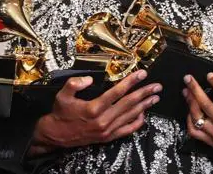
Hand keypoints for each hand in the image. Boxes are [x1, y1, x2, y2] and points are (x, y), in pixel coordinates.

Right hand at [29, 70, 160, 154]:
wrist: (56, 135)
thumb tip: (90, 78)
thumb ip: (74, 83)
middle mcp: (103, 120)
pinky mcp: (108, 137)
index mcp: (94, 108)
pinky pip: (127, 130)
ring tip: (155, 97)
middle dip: (144, 93)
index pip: (117, 92)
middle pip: (129, 103)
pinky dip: (137, 122)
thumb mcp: (62, 95)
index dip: (131, 82)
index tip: (142, 74)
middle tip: (157, 86)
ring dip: (145, 106)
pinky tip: (144, 114)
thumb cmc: (61, 113)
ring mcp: (107, 130)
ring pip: (130, 116)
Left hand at [183, 73, 212, 160]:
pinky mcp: (212, 142)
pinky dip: (189, 121)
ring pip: (198, 118)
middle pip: (207, 105)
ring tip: (186, 91)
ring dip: (190, 103)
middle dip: (195, 90)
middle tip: (188, 79)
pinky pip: (195, 132)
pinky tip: (190, 111)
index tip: (210, 75)